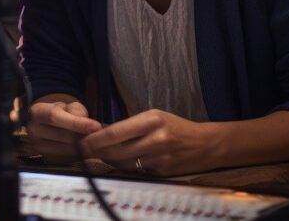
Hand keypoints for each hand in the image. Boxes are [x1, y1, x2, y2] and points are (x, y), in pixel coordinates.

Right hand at [27, 99, 102, 162]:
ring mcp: (36, 145)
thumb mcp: (69, 106)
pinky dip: (77, 153)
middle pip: (62, 135)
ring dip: (82, 146)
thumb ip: (78, 112)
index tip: (96, 127)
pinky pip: (65, 157)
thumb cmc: (62, 112)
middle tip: (99, 136)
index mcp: (37, 112)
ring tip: (93, 141)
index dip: (76, 123)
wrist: (48, 123)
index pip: (55, 117)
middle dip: (83, 136)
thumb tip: (91, 127)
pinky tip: (85, 148)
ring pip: (65, 148)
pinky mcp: (43, 156)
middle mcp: (33, 129)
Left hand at [80, 109, 217, 175]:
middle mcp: (156, 138)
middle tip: (84, 150)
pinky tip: (119, 161)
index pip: (115, 132)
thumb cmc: (175, 127)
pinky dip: (124, 166)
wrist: (206, 144)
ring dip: (109, 160)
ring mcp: (160, 157)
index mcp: (152, 120)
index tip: (82, 141)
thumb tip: (101, 130)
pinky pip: (136, 170)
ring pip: (123, 163)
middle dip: (97, 151)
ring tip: (100, 154)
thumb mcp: (154, 116)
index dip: (95, 139)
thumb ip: (130, 124)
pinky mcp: (162, 171)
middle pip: (116, 150)